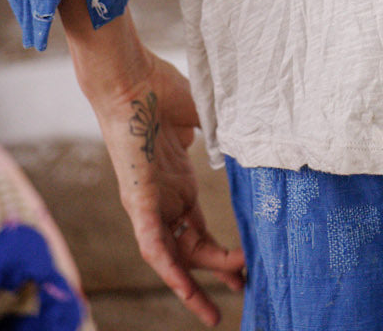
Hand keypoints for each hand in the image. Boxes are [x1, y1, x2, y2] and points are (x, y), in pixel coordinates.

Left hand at [58, 0, 244, 325]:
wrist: (132, 76)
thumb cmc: (160, 88)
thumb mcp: (202, 116)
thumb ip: (223, 134)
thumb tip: (250, 137)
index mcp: (176, 180)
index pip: (197, 228)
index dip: (220, 250)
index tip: (245, 262)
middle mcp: (162, 197)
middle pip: (190, 248)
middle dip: (216, 273)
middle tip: (244, 288)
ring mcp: (149, 201)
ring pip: (172, 255)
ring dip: (193, 284)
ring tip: (216, 308)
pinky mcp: (139, 199)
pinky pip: (153, 243)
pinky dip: (169, 267)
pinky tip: (184, 288)